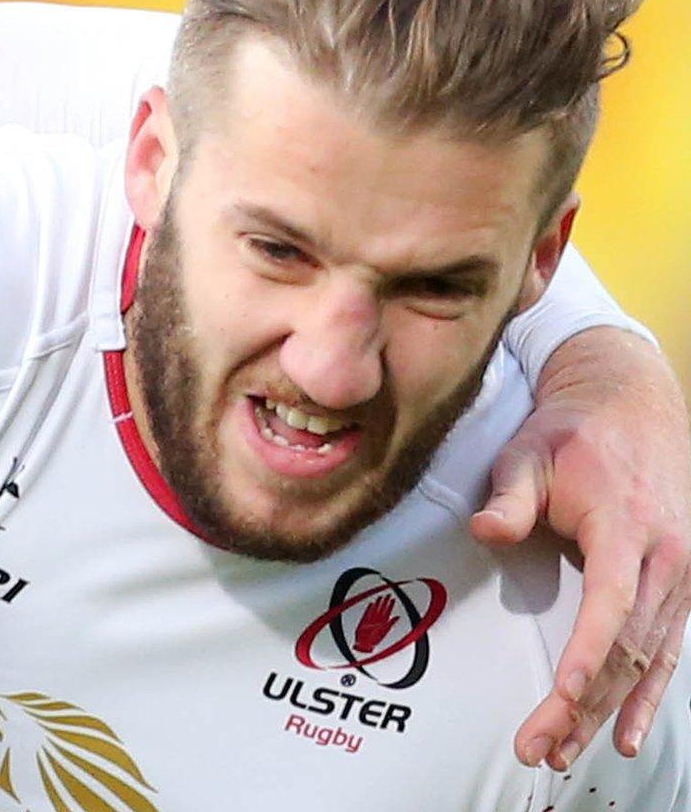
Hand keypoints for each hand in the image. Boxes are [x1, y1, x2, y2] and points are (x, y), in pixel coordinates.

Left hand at [471, 328, 690, 768]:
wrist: (629, 405)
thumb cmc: (569, 432)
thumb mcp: (528, 451)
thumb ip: (510, 495)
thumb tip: (486, 530)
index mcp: (630, 527)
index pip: (612, 604)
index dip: (586, 656)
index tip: (560, 698)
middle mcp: (668, 559)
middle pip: (627, 648)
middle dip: (583, 704)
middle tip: (538, 748)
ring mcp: (681, 577)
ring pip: (646, 660)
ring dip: (606, 711)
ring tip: (565, 752)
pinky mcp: (679, 588)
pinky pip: (665, 652)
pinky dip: (643, 696)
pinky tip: (622, 735)